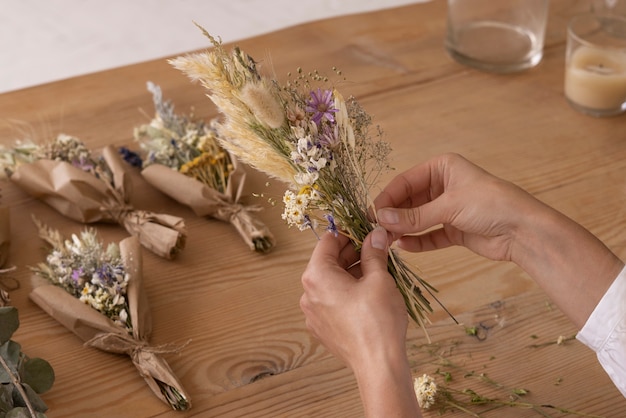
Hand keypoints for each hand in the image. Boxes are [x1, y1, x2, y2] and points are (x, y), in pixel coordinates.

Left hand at [300, 227, 418, 416]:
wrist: (378, 365)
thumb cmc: (378, 321)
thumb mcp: (379, 279)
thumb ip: (374, 252)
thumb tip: (375, 234)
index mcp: (316, 276)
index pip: (327, 241)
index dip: (348, 232)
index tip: (365, 229)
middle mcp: (308, 294)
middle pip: (329, 262)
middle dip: (353, 253)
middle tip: (377, 247)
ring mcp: (314, 314)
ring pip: (332, 283)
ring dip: (353, 272)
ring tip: (378, 269)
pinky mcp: (323, 329)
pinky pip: (333, 301)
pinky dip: (349, 292)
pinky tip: (370, 292)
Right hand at [374, 153, 622, 326]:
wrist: (524, 231)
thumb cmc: (491, 204)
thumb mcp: (449, 206)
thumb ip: (414, 215)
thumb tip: (381, 219)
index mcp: (442, 168)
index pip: (405, 181)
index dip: (387, 198)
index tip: (372, 214)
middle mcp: (443, 186)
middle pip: (408, 201)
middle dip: (394, 215)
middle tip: (377, 231)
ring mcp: (448, 209)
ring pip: (417, 219)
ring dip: (403, 229)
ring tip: (387, 241)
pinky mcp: (454, 230)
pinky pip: (428, 235)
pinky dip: (417, 241)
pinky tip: (404, 247)